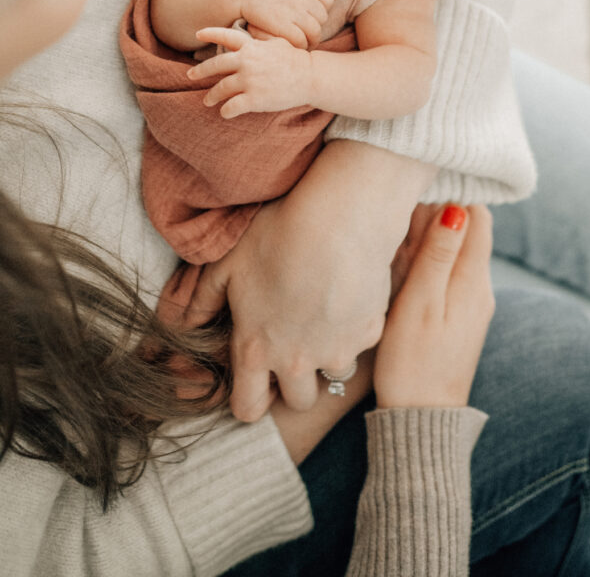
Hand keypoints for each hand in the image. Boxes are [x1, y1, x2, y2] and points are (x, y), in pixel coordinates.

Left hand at [186, 194, 390, 421]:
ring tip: (324, 314)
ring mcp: (338, 350)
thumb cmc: (277, 234)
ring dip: (328, 354)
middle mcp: (297, 361)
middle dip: (295, 382)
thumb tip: (182, 324)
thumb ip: (201, 301)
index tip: (256, 380)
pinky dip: (355, 326)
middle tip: (295, 344)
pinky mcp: (370, 332)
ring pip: (334, 372)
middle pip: (298, 401)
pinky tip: (348, 291)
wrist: (337, 218)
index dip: (249, 399)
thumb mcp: (226, 264)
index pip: (247, 408)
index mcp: (256, 348)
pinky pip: (361, 341)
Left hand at [188, 26, 312, 116]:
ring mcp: (249, 80)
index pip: (225, 36)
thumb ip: (261, 37)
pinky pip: (231, 107)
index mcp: (251, 46)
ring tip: (207, 100)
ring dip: (211, 96)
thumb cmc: (295, 59)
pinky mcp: (253, 99)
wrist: (310, 76)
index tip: (197, 34)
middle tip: (190, 75)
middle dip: (200, 71)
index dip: (210, 34)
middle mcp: (246, 61)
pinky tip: (225, 113)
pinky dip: (225, 111)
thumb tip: (250, 30)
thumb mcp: (277, 41)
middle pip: (215, 65)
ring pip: (220, 89)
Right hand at [230, 0, 332, 47]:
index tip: (310, 15)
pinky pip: (301, 41)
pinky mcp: (285, 25)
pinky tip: (291, 47)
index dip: (320, 9)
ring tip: (301, 45)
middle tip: (306, 35)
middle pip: (322, 19)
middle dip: (315, 27)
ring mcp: (297, 12)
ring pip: (315, 33)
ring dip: (310, 41)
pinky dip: (299, 46)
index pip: (328, 0)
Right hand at [374, 203, 494, 408]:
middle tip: (404, 204)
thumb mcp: (419, 304)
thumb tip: (456, 208)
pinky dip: (433, 260)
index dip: (454, 194)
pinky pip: (452, 275)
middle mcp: (481, 290)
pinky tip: (407, 264)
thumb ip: (437, 255)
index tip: (423, 184)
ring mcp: (472, 306)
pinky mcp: (459, 320)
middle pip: (471, 232)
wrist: (420, 421)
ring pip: (460, 252)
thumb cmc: (412, 364)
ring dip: (435, 236)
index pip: (479, 217)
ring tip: (400, 229)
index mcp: (474, 281)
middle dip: (442, 211)